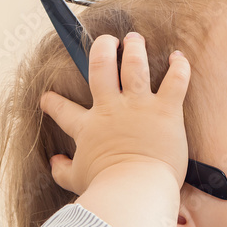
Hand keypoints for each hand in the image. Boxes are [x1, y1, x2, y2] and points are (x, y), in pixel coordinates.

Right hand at [40, 31, 190, 196]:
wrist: (134, 188)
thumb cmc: (107, 187)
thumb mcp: (77, 180)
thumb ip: (63, 171)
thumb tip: (54, 163)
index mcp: (88, 127)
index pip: (64, 111)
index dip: (53, 103)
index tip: (47, 97)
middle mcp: (111, 109)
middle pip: (101, 67)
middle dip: (102, 49)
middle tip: (106, 41)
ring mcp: (138, 106)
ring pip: (134, 65)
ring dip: (134, 48)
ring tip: (134, 39)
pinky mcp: (165, 110)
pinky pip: (174, 81)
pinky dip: (179, 66)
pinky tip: (178, 57)